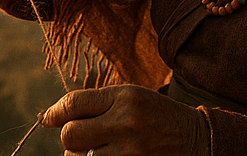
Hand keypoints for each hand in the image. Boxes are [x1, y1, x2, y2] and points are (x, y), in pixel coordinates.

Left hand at [42, 85, 210, 155]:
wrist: (198, 141)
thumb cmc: (156, 117)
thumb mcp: (131, 98)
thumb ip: (94, 103)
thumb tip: (48, 118)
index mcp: (126, 97)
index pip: (73, 103)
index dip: (55, 113)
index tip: (50, 119)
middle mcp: (127, 123)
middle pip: (70, 135)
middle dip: (71, 138)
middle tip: (86, 138)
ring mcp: (130, 152)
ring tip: (100, 151)